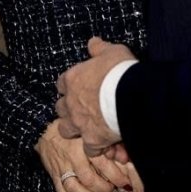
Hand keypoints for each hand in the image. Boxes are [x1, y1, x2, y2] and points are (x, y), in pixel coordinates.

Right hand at [35, 120, 138, 191]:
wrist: (44, 129)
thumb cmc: (74, 130)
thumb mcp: (92, 132)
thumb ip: (108, 144)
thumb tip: (126, 158)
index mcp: (85, 143)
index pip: (102, 164)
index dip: (116, 177)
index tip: (126, 184)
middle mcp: (72, 156)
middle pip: (89, 179)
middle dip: (104, 190)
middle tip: (113, 191)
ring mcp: (62, 167)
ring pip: (75, 189)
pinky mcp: (54, 176)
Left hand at [55, 36, 135, 153]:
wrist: (130, 96)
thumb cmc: (120, 71)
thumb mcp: (112, 52)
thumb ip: (99, 48)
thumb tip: (93, 42)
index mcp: (72, 79)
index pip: (61, 84)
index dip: (70, 87)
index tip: (78, 88)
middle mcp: (71, 103)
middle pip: (60, 109)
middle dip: (69, 111)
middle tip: (84, 111)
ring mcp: (79, 123)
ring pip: (66, 130)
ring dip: (76, 131)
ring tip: (91, 130)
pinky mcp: (92, 140)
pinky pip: (90, 149)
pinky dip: (98, 149)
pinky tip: (108, 146)